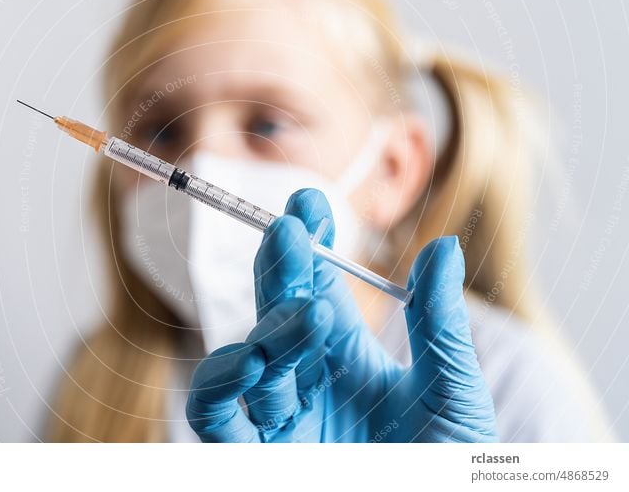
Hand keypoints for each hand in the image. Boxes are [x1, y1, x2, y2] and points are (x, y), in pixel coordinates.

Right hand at [186, 188, 497, 441]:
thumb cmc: (448, 465)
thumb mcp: (452, 392)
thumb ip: (438, 325)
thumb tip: (443, 247)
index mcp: (346, 357)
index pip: (315, 287)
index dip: (309, 244)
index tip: (311, 202)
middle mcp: (306, 379)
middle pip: (277, 311)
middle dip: (282, 266)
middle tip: (294, 228)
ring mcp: (278, 417)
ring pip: (247, 358)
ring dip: (270, 328)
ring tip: (309, 315)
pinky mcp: (257, 456)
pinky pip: (216, 417)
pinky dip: (222, 383)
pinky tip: (253, 360)